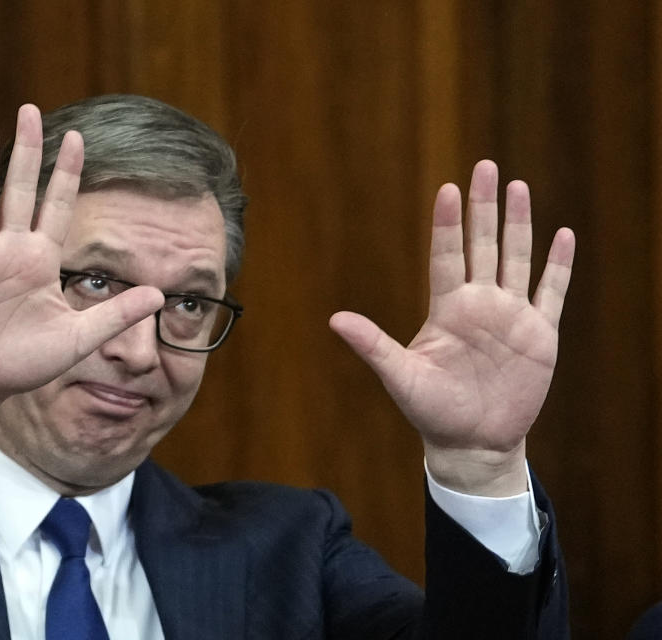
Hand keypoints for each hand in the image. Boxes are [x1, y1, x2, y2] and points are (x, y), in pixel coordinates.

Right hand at [0, 106, 163, 439]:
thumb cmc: (26, 362)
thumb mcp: (79, 338)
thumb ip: (117, 314)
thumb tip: (162, 293)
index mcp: (40, 260)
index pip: (57, 205)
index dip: (66, 173)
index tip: (78, 138)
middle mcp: (9, 251)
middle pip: (18, 191)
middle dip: (25, 152)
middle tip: (30, 110)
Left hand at [330, 160, 574, 494]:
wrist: (472, 441)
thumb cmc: (432, 410)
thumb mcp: (401, 376)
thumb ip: (373, 345)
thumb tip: (335, 319)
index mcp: (446, 309)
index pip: (446, 255)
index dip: (448, 224)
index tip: (447, 189)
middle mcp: (479, 304)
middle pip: (483, 245)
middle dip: (484, 207)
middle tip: (485, 167)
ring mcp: (511, 316)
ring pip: (516, 258)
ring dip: (519, 224)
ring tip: (518, 186)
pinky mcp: (540, 335)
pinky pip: (551, 292)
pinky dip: (557, 266)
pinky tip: (562, 235)